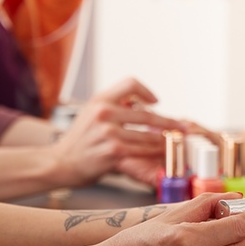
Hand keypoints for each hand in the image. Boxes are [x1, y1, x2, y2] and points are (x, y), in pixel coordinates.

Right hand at [51, 77, 182, 186]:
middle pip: (148, 114)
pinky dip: (155, 153)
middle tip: (183, 127)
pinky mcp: (113, 151)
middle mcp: (104, 113)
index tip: (156, 101)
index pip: (130, 83)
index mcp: (100, 100)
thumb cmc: (80, 139)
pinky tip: (162, 154)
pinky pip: (142, 151)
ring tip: (176, 142)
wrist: (61, 162)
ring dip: (166, 140)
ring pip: (148, 135)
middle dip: (170, 122)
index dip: (146, 91)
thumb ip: (114, 104)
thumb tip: (141, 101)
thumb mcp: (91, 112)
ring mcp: (109, 132)